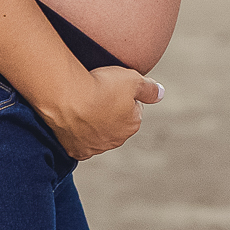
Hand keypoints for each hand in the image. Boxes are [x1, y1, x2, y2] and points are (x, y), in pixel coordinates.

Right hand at [41, 65, 164, 159]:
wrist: (67, 98)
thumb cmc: (101, 86)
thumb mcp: (132, 79)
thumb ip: (149, 88)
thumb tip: (161, 93)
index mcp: (132, 124)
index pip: (133, 108)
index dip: (123, 95)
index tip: (110, 86)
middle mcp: (116, 140)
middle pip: (115, 123)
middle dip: (109, 111)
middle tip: (96, 94)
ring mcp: (95, 148)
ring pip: (97, 133)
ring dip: (92, 122)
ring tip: (82, 103)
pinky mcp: (76, 150)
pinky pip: (79, 142)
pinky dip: (76, 133)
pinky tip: (72, 119)